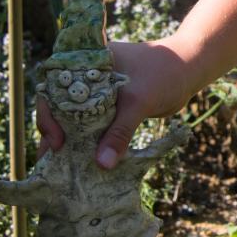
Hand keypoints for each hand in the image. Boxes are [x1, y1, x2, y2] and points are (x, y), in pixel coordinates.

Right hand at [34, 38, 197, 169]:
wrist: (189, 70)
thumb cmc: (163, 74)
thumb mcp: (138, 102)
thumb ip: (119, 132)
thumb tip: (102, 164)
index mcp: (85, 65)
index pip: (53, 91)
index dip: (48, 116)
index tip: (57, 141)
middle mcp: (86, 79)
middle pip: (60, 109)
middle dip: (55, 135)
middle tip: (50, 163)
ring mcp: (97, 94)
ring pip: (76, 121)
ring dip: (71, 142)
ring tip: (61, 171)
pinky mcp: (109, 108)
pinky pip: (93, 127)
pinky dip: (89, 143)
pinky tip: (84, 163)